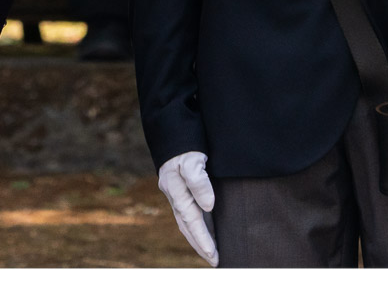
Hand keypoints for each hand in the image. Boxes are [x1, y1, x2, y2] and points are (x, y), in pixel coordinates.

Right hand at [158, 151, 217, 265]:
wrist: (172, 127)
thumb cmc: (184, 144)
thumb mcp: (192, 159)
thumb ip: (199, 182)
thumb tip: (209, 206)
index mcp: (175, 189)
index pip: (191, 220)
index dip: (202, 238)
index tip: (213, 254)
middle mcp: (173, 193)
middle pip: (186, 226)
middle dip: (200, 244)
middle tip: (215, 261)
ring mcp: (175, 191)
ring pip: (185, 221)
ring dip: (197, 237)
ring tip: (210, 252)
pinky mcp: (179, 187)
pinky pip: (187, 212)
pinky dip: (196, 224)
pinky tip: (205, 229)